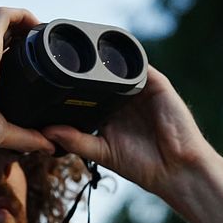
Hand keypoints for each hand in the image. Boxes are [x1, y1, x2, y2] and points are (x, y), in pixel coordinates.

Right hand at [0, 7, 55, 161]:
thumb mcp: (3, 133)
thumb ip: (27, 137)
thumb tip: (50, 146)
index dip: (12, 54)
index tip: (33, 63)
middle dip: (22, 38)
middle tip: (45, 51)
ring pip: (2, 23)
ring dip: (24, 24)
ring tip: (45, 36)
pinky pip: (5, 16)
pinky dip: (23, 15)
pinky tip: (39, 25)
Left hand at [42, 65, 217, 197]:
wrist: (177, 169)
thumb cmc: (143, 166)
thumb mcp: (102, 153)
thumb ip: (76, 140)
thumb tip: (46, 132)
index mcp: (109, 113)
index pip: (85, 94)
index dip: (68, 88)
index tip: (45, 81)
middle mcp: (123, 98)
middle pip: (99, 76)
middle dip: (82, 68)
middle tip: (57, 59)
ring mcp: (140, 89)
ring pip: (117, 67)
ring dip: (102, 60)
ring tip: (79, 53)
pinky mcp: (157, 83)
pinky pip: (139, 64)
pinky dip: (126, 59)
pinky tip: (110, 58)